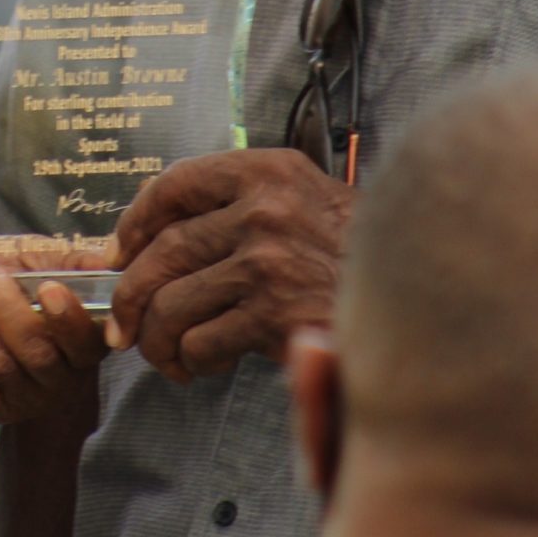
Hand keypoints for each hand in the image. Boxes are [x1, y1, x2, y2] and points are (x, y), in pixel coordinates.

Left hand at [0, 259, 106, 422]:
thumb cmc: (19, 278)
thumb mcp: (46, 262)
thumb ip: (71, 261)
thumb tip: (99, 263)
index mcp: (84, 343)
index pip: (84, 339)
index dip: (67, 317)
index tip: (47, 287)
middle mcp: (60, 380)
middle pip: (35, 352)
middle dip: (4, 308)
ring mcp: (25, 400)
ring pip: (1, 368)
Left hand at [107, 149, 349, 384]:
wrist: (418, 297)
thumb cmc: (354, 257)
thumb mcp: (305, 202)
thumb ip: (239, 209)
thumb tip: (150, 243)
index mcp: (267, 171)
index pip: (174, 185)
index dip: (135, 223)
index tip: (119, 253)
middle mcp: (263, 209)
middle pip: (160, 253)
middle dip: (130, 297)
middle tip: (125, 327)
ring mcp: (267, 261)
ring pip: (170, 305)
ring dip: (157, 341)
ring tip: (169, 356)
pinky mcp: (274, 314)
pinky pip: (200, 342)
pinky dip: (194, 361)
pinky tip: (207, 365)